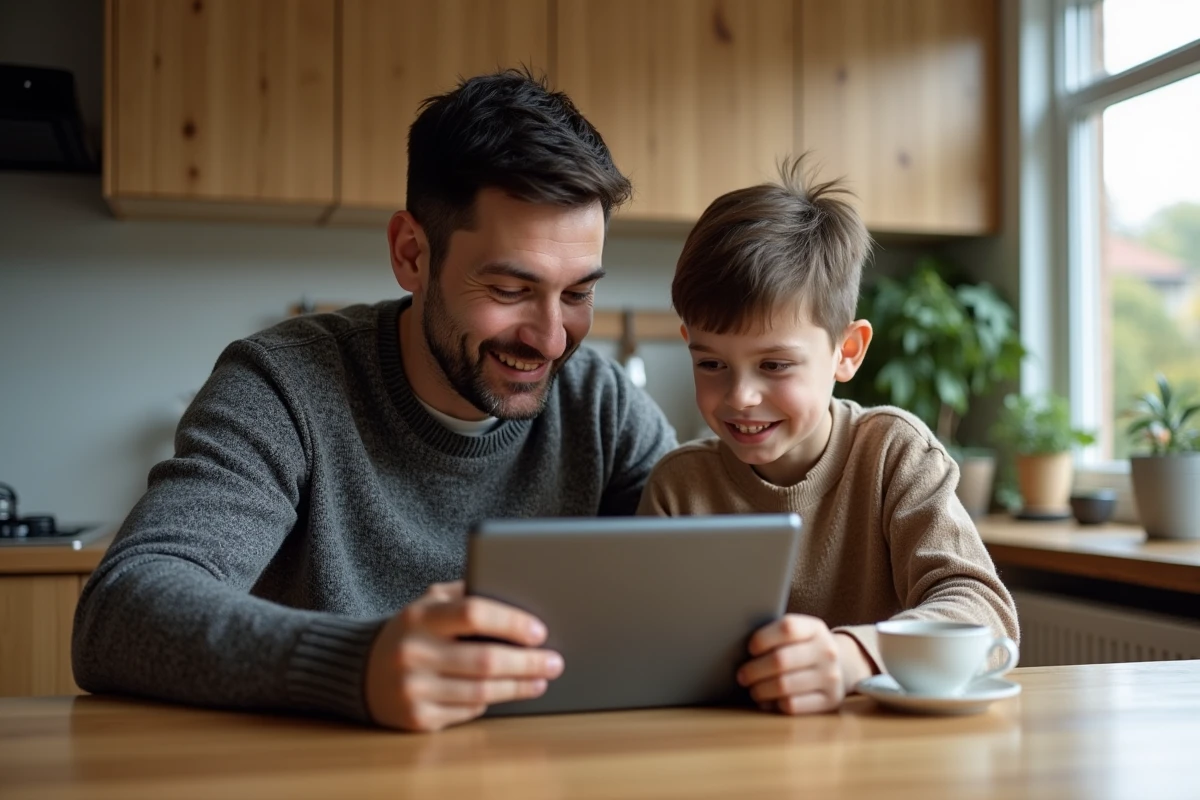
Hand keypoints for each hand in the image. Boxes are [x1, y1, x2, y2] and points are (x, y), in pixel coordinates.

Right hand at [365, 581, 564, 731]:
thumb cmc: (410, 632)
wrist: (361, 671)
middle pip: (485, 660)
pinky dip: (491, 702)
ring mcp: (413, 689)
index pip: (473, 613)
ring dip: (518, 686)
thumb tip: (519, 596)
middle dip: (528, 662)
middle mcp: (413, 653)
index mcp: (419, 616)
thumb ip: (467, 594)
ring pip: (481, 691)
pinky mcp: (417, 718)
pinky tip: (509, 692)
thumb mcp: (428, 602)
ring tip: (541, 679)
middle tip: (554, 661)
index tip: (539, 631)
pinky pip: (467, 712)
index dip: (512, 622)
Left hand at [736, 614, 872, 714]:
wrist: (843, 666)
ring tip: (753, 689)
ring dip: (760, 690)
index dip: (763, 638)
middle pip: (780, 660)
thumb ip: (776, 636)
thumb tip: (736, 645)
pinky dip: (774, 705)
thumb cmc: (805, 649)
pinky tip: (768, 702)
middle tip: (742, 676)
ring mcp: (831, 677)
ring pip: (783, 686)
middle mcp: (827, 651)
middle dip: (754, 670)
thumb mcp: (799, 634)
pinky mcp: (830, 701)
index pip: (787, 627)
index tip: (750, 649)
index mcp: (815, 628)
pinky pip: (792, 706)